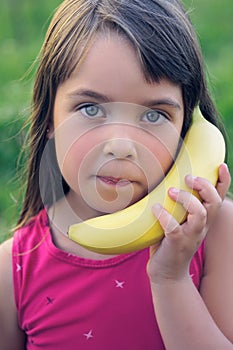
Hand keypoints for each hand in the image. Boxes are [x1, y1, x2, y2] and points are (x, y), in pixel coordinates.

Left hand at [147, 163, 230, 283]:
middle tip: (188, 177)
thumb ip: (179, 206)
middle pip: (214, 203)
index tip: (222, 165)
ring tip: (172, 191)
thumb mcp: (180, 222)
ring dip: (187, 199)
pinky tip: (156, 209)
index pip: (218, 198)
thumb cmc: (171, 242)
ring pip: (200, 214)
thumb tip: (166, 181)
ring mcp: (190, 236)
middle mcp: (201, 227)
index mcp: (203, 220)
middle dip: (205, 186)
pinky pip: (174, 228)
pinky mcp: (176, 244)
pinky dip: (165, 216)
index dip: (223, 182)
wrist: (167, 274)